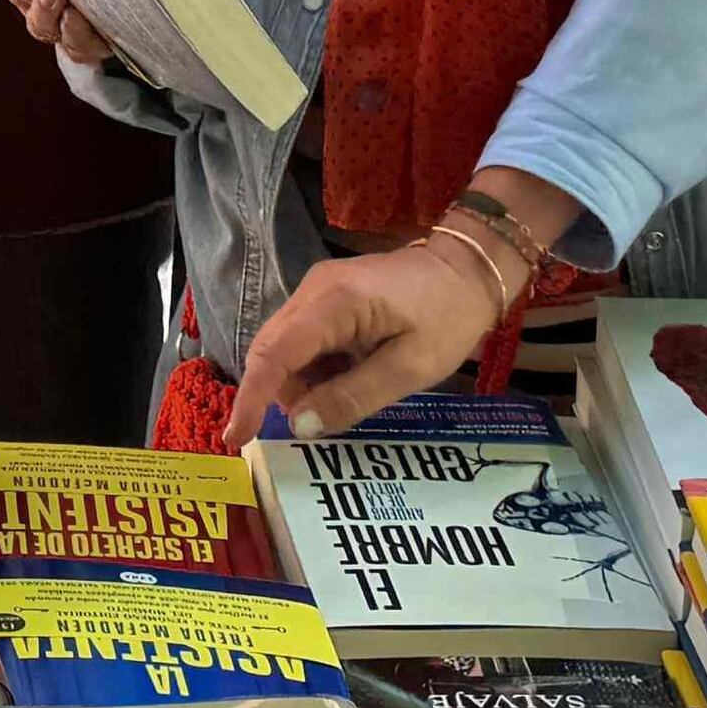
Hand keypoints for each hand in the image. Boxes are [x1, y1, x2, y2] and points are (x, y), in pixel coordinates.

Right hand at [230, 235, 509, 444]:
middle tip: (309, 430)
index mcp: (334, 303)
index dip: (251, 398)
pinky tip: (348, 379)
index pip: (274, 354)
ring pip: (286, 348)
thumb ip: (353, 397)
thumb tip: (301, 426)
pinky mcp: (328, 297)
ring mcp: (318, 290)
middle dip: (280, 395)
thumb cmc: (448, 316)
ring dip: (303, 384)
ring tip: (345, 400)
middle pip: (272, 350)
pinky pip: (304, 340)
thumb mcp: (411, 368)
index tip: (236, 438)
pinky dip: (316, 370)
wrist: (470, 269)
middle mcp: (314, 290)